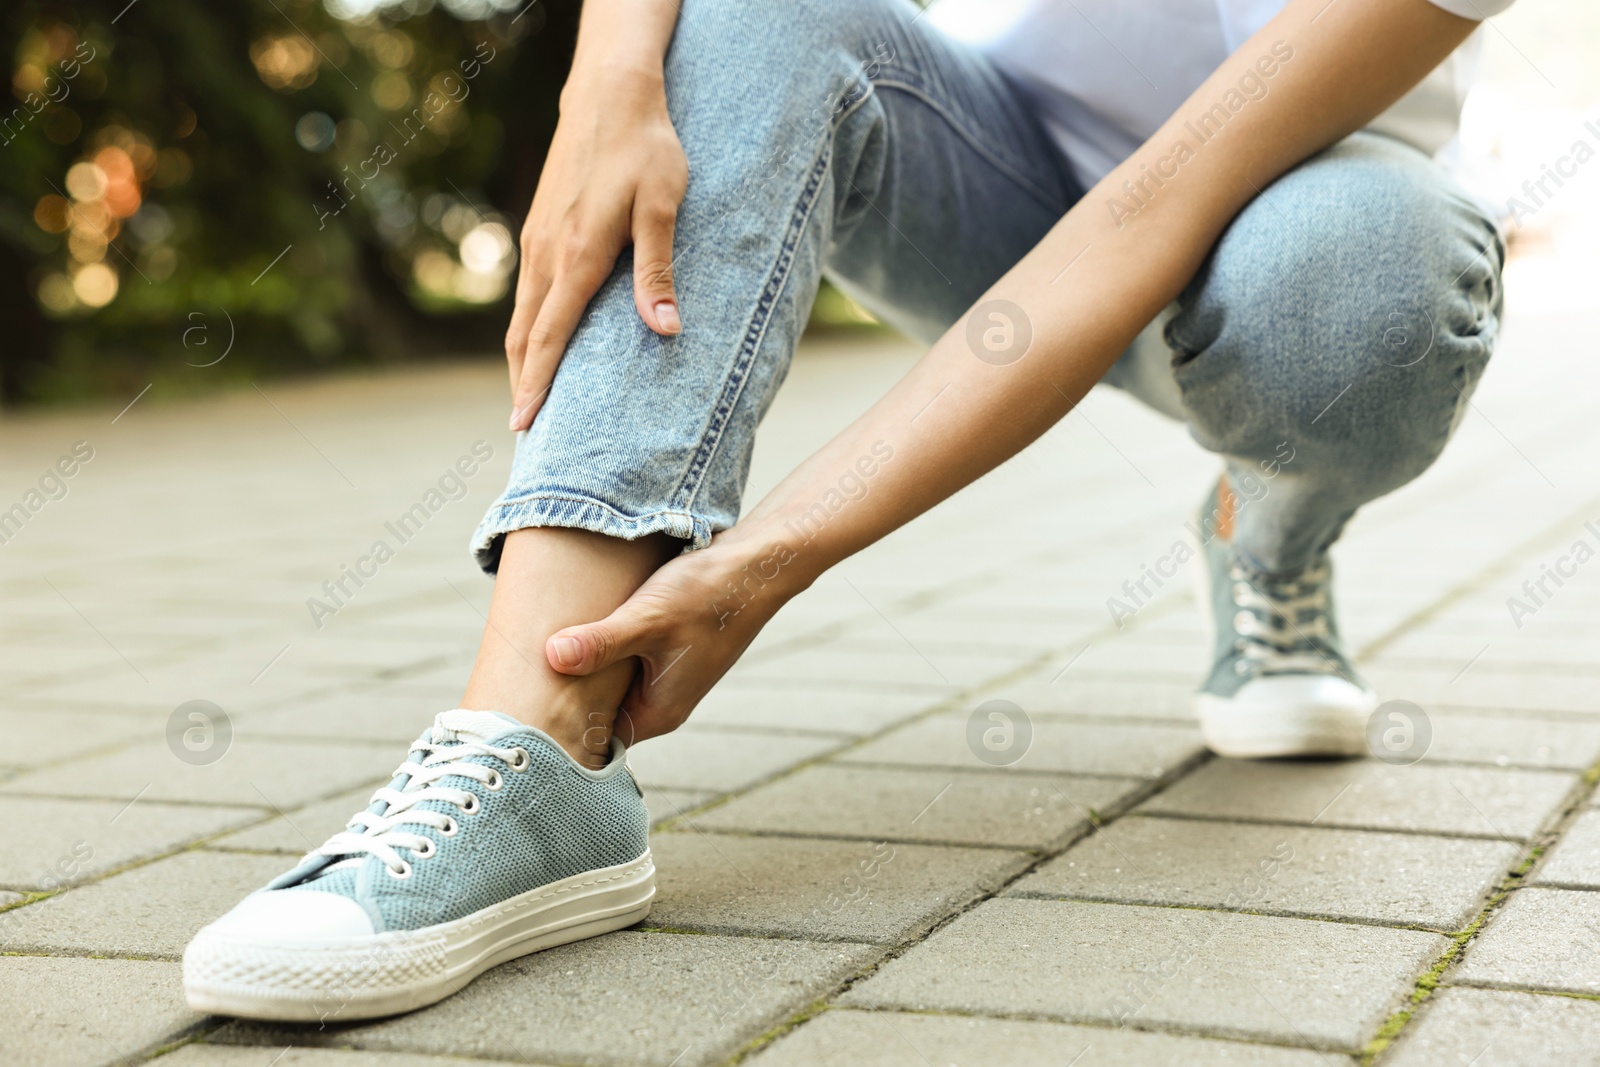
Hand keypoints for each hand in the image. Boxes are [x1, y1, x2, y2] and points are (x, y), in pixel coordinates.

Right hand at [505, 70, 687, 431]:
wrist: (610, 95)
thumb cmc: (647, 150)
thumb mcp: (664, 208)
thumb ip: (659, 272)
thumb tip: (665, 331)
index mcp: (578, 256)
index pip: (549, 336)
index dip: (536, 384)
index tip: (523, 425)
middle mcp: (548, 253)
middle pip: (524, 335)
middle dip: (522, 383)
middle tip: (524, 431)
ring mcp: (539, 239)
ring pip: (521, 315)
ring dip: (522, 359)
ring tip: (529, 397)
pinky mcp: (542, 227)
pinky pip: (528, 292)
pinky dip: (527, 328)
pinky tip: (540, 342)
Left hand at [542, 528, 813, 743]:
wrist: (757, 566)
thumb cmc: (707, 595)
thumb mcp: (647, 619)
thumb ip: (600, 642)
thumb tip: (552, 658)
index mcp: (657, 712)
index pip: (593, 741)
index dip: (556, 730)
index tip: (517, 715)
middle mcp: (661, 703)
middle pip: (598, 712)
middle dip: (563, 698)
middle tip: (514, 681)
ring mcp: (665, 678)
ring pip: (609, 685)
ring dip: (582, 670)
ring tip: (535, 654)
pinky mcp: (667, 652)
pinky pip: (622, 663)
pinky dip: (600, 651)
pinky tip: (576, 630)